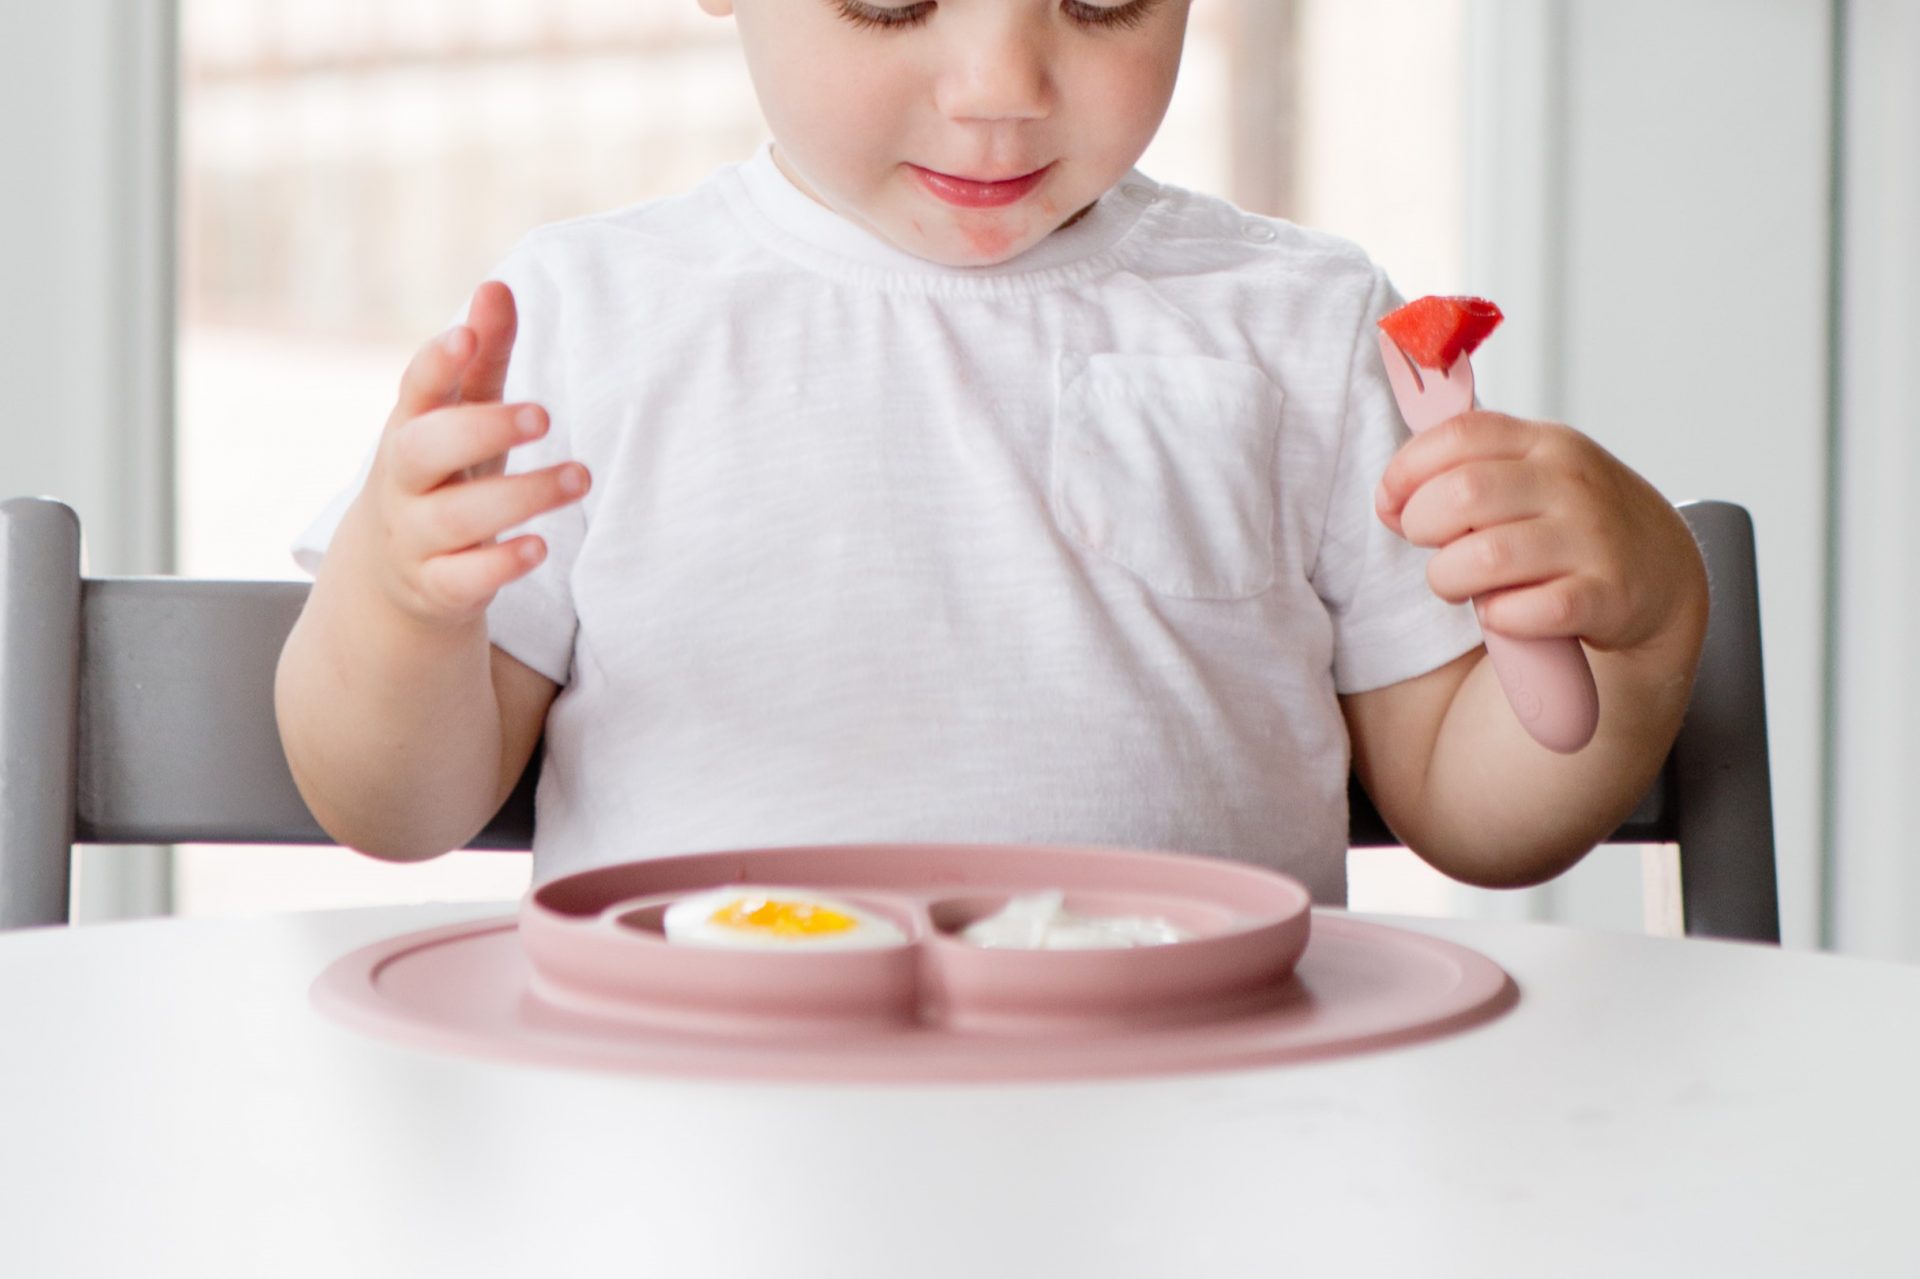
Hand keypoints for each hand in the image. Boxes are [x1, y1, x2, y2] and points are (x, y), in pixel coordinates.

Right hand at [351, 281, 589, 628]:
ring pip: (455, 517)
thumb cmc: (446, 473)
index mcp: (412, 427)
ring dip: (520, 497)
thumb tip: (498, 286)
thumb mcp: (461, 415)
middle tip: (544, 414)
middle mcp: (404, 481)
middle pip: (423, 450)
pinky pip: (461, 578)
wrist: (394, 572)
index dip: (436, 363)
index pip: (414, 389)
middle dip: (481, 430)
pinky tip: (540, 547)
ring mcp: (415, 536)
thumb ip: (483, 357)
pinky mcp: (437, 586)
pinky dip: (499, 565)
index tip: (466, 334)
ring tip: (580, 477)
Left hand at [1374, 412, 1705, 656]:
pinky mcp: (1603, 597)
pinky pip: (1525, 611)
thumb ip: (1462, 471)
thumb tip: (1389, 498)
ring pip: (1483, 558)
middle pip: (1461, 494)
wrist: (1659, 571)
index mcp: (1544, 443)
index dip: (1406, 471)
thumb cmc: (1571, 521)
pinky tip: (1501, 613)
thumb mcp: (1530, 473)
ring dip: (1448, 578)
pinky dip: (1497, 618)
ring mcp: (1591, 539)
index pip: (1457, 435)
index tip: (1391, 503)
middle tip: (1431, 546)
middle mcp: (1570, 483)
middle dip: (1421, 526)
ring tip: (1457, 584)